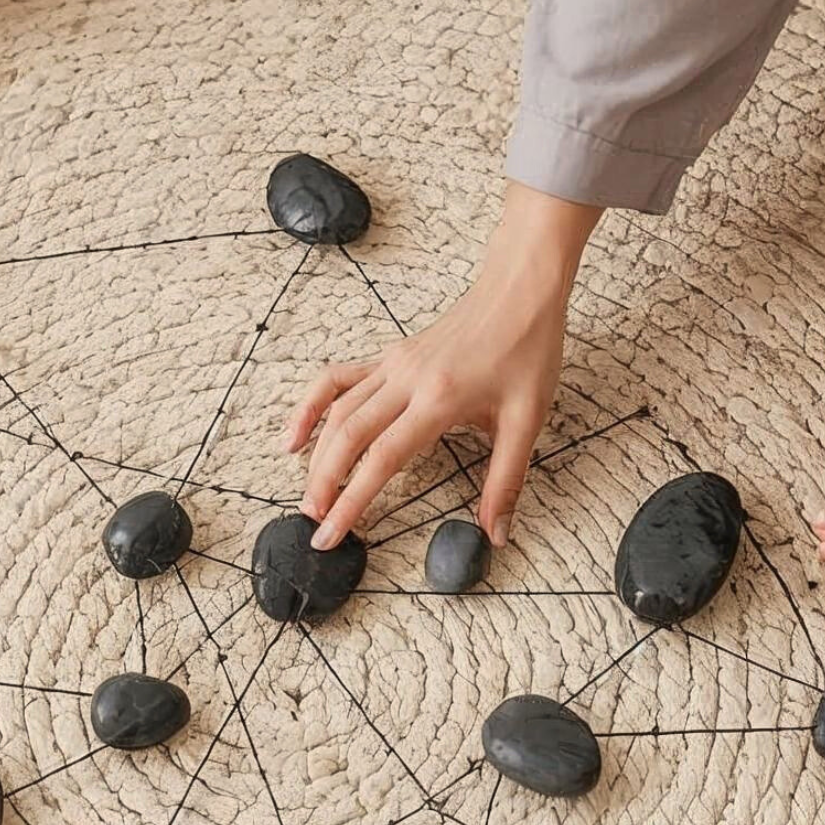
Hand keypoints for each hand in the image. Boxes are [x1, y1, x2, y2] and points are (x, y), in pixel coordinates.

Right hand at [284, 183, 601, 547]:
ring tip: (309, 495)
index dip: (352, 502)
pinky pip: (337, 380)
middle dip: (324, 484)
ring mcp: (393, 365)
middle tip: (314, 524)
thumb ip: (505, 480)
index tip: (333, 535)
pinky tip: (296, 435)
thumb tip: (495, 532)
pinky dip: (312, 406)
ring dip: (318, 455)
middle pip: (348, 437)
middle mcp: (407, 380)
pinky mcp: (389, 356)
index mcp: (439, 399)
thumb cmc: (528, 349)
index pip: (381, 459)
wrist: (521, 290)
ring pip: (337, 411)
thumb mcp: (527, 420)